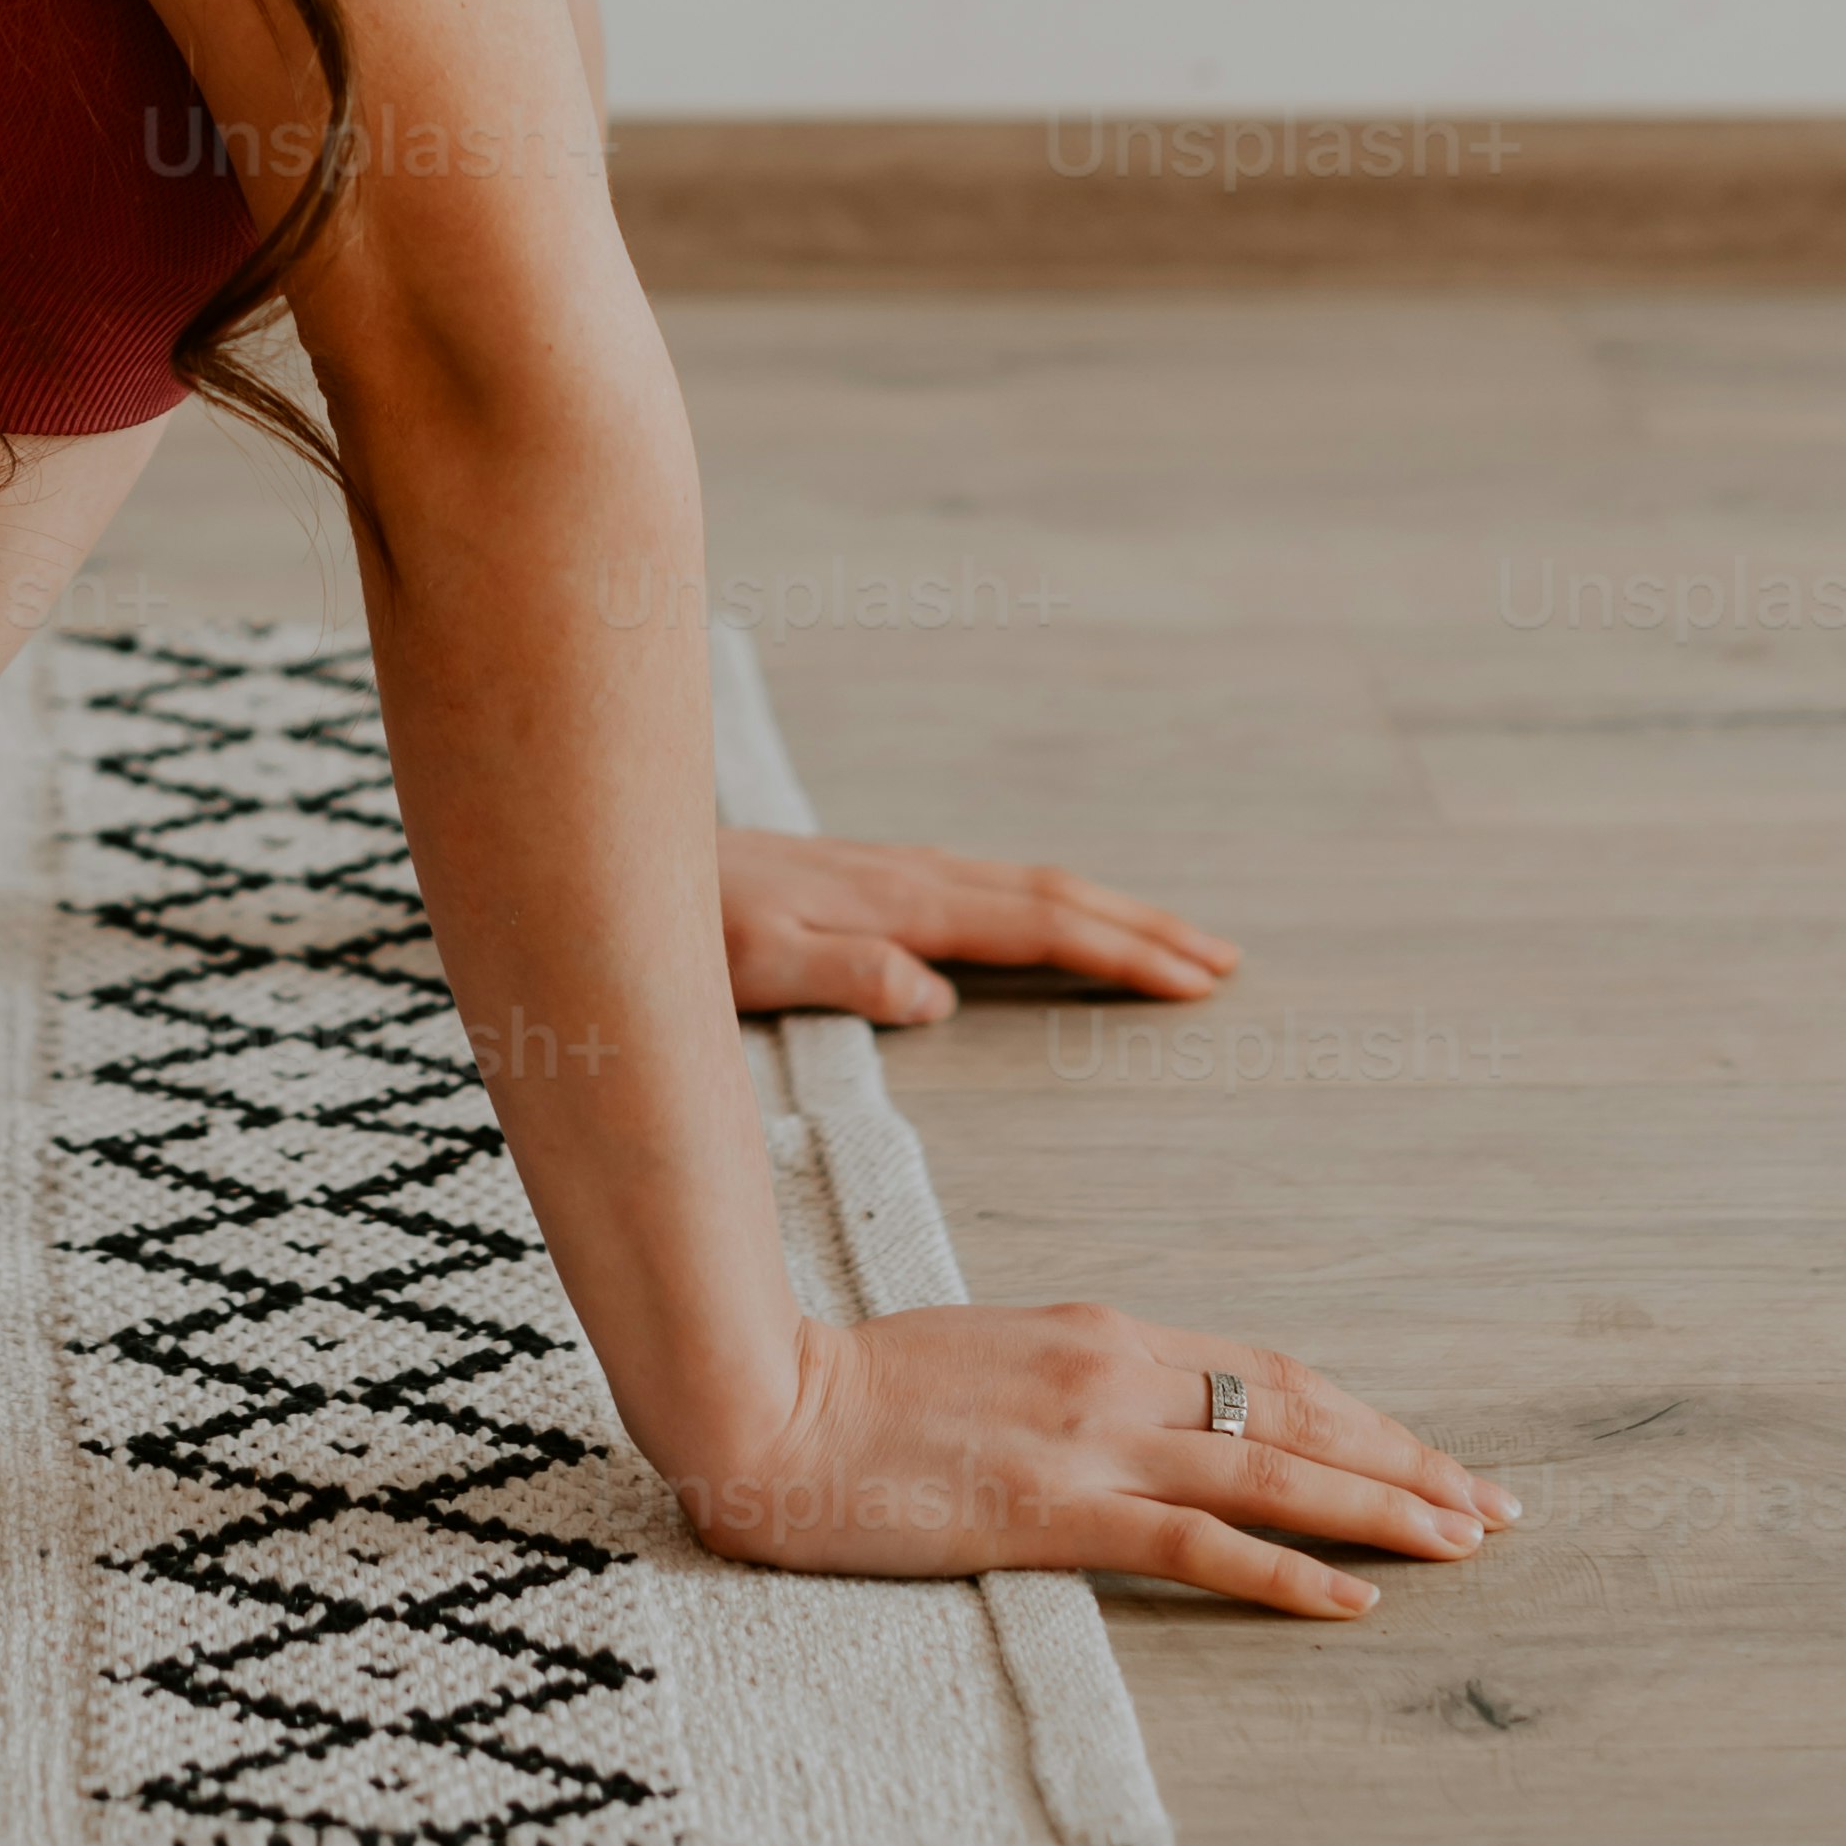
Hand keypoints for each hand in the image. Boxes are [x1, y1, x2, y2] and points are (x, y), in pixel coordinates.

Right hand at [676, 1307, 1514, 1615]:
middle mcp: (1115, 1371)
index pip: (1266, 1373)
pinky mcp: (1055, 1509)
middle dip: (1406, 1460)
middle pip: (1295, 1414)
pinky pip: (1200, 1545)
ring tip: (1464, 1542)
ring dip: (1383, 1508)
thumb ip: (1069, 1380)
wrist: (765, 1403)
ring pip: (1273, 1473)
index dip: (1361, 1416)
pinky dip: (1289, 1573)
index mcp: (1100, 1332)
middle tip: (1494, 1504)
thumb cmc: (859, 1390)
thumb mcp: (985, 1359)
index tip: (1431, 1455)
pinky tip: (1354, 1600)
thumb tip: (1139, 1413)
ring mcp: (1089, 1440)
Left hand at [717, 823, 1236, 1025]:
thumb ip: (839, 973)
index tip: (1197, 980)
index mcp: (897, 903)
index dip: (1120, 952)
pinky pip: (984, 890)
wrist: (620, 849)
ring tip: (1168, 940)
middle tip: (1224, 960)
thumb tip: (936, 997)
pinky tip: (1046, 920)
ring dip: (1102, 911)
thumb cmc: (680, 922)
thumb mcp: (746, 963)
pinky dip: (1043, 905)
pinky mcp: (865, 879)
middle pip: (1049, 895)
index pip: (1035, 925)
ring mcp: (888, 872)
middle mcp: (905, 878)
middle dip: (1141, 926)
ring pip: (1022, 886)